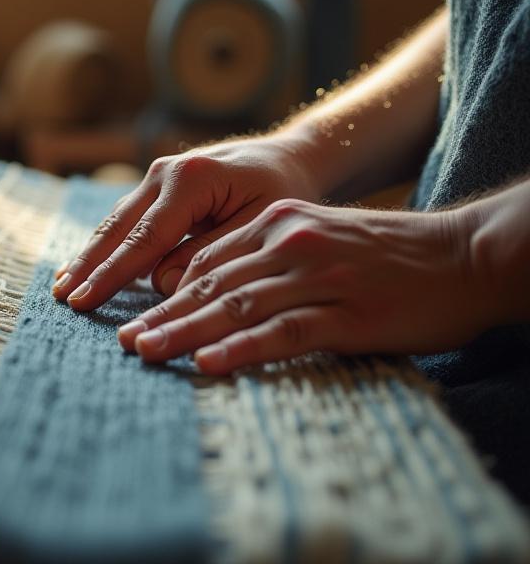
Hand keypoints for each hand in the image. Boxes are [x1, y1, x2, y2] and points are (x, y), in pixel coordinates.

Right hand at [52, 131, 322, 310]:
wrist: (290, 157)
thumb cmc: (282, 193)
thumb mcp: (258, 227)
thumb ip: (208, 256)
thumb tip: (159, 284)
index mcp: (192, 179)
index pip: (144, 238)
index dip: (112, 274)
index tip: (85, 301)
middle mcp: (166, 172)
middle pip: (118, 228)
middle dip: (89, 265)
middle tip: (61, 299)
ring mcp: (157, 175)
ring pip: (115, 223)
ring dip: (89, 256)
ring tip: (61, 288)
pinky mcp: (156, 186)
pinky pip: (125, 221)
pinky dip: (104, 245)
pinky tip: (82, 267)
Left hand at [117, 199, 490, 373]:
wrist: (464, 256)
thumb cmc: (386, 255)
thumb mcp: (319, 237)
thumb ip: (268, 257)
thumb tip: (214, 290)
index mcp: (278, 224)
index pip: (206, 260)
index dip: (166, 291)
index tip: (135, 317)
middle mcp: (290, 244)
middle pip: (210, 284)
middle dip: (162, 315)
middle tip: (124, 342)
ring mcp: (317, 278)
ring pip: (235, 307)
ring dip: (185, 332)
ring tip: (146, 353)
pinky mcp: (346, 314)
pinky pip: (283, 333)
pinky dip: (241, 348)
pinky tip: (208, 363)